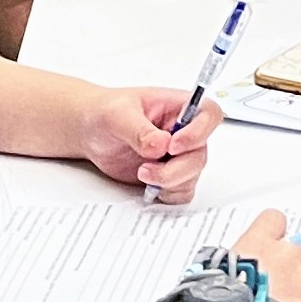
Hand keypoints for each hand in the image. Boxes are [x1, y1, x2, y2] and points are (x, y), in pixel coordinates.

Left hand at [78, 85, 220, 202]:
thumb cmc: (106, 112)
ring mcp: (177, 156)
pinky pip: (181, 192)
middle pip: (200, 153)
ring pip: (192, 176)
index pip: (208, 114)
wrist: (91, 131)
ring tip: (142, 173)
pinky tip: (148, 186)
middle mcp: (183, 132)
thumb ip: (139, 129)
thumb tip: (161, 145)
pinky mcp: (168, 176)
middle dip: (176, 168)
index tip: (173, 145)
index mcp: (177, 107)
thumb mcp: (117, 114)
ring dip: (168, 181)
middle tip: (146, 169)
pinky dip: (167, 194)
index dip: (199, 132)